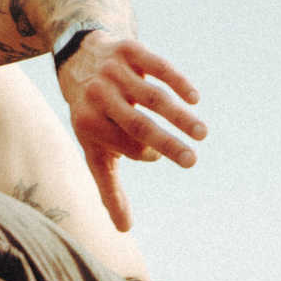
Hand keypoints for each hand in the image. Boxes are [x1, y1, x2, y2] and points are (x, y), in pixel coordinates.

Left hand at [58, 35, 204, 232]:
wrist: (79, 60)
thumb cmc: (92, 116)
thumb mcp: (94, 150)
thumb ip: (108, 189)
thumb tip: (123, 230)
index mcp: (89, 123)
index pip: (127, 145)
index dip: (147, 153)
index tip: (157, 153)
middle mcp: (100, 96)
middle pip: (139, 124)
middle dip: (167, 144)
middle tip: (192, 161)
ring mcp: (115, 72)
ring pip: (153, 97)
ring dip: (180, 116)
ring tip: (202, 133)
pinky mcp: (129, 51)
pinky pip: (158, 66)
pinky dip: (177, 82)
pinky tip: (194, 99)